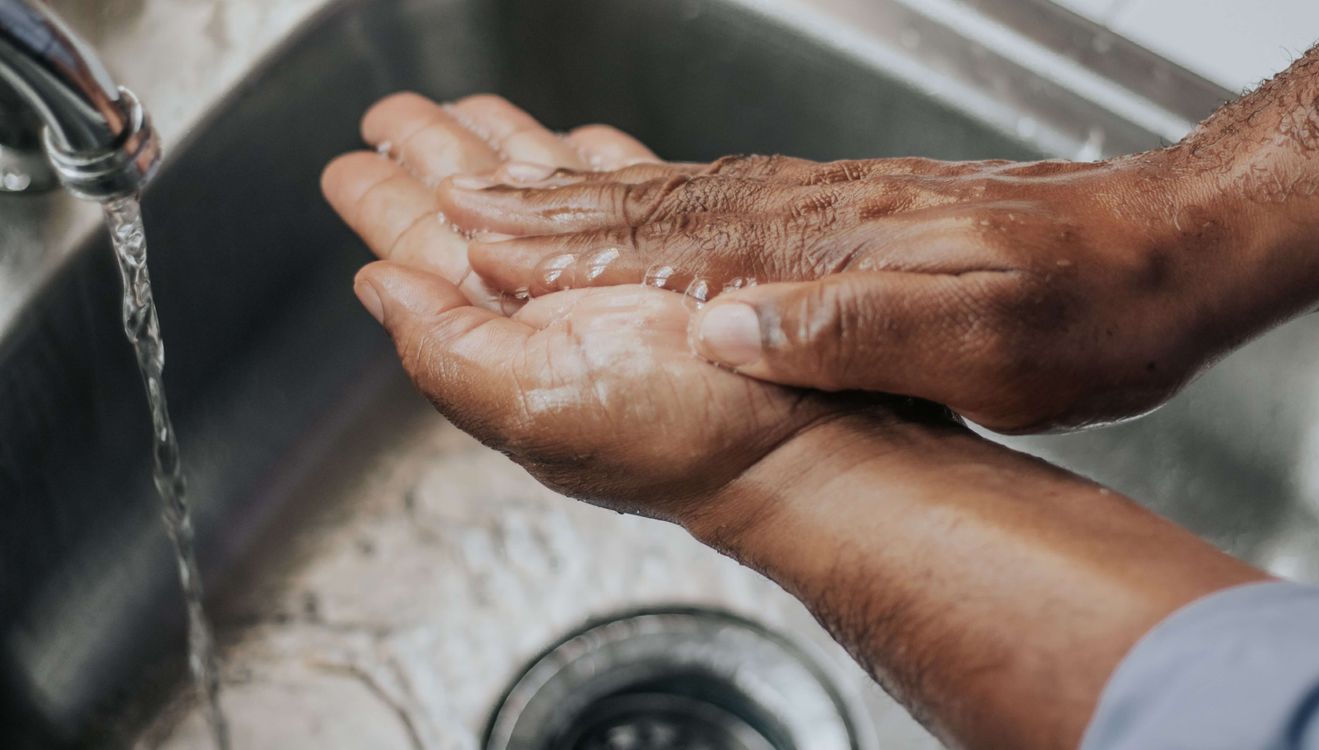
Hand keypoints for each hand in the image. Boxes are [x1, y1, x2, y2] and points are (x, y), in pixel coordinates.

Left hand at [320, 92, 867, 523]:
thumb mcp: (534, 406)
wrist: (799, 445)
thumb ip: (445, 350)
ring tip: (470, 111)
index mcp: (507, 336)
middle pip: (477, 211)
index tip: (352, 161)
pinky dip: (597, 165)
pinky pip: (628, 195)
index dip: (385, 203)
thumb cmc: (683, 442)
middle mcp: (559, 305)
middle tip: (398, 113)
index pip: (425, 254)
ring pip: (547, 193)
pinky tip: (578, 144)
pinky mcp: (687, 259)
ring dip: (506, 149)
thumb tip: (377, 286)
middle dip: (436, 156)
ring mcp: (621, 279)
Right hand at [435, 149, 1254, 431]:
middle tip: (457, 192)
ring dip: (593, 197)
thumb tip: (721, 331)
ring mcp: (839, 205)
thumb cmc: (1087, 311)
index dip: (566, 250)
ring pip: (687, 195)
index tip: (476, 239)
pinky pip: (736, 198)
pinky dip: (667, 200)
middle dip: (548, 204)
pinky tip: (650, 200)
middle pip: (658, 206)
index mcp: (830, 249)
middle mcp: (820, 213)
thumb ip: (846, 333)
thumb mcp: (977, 346)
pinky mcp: (866, 212)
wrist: (1172, 251)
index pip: (669, 247)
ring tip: (517, 187)